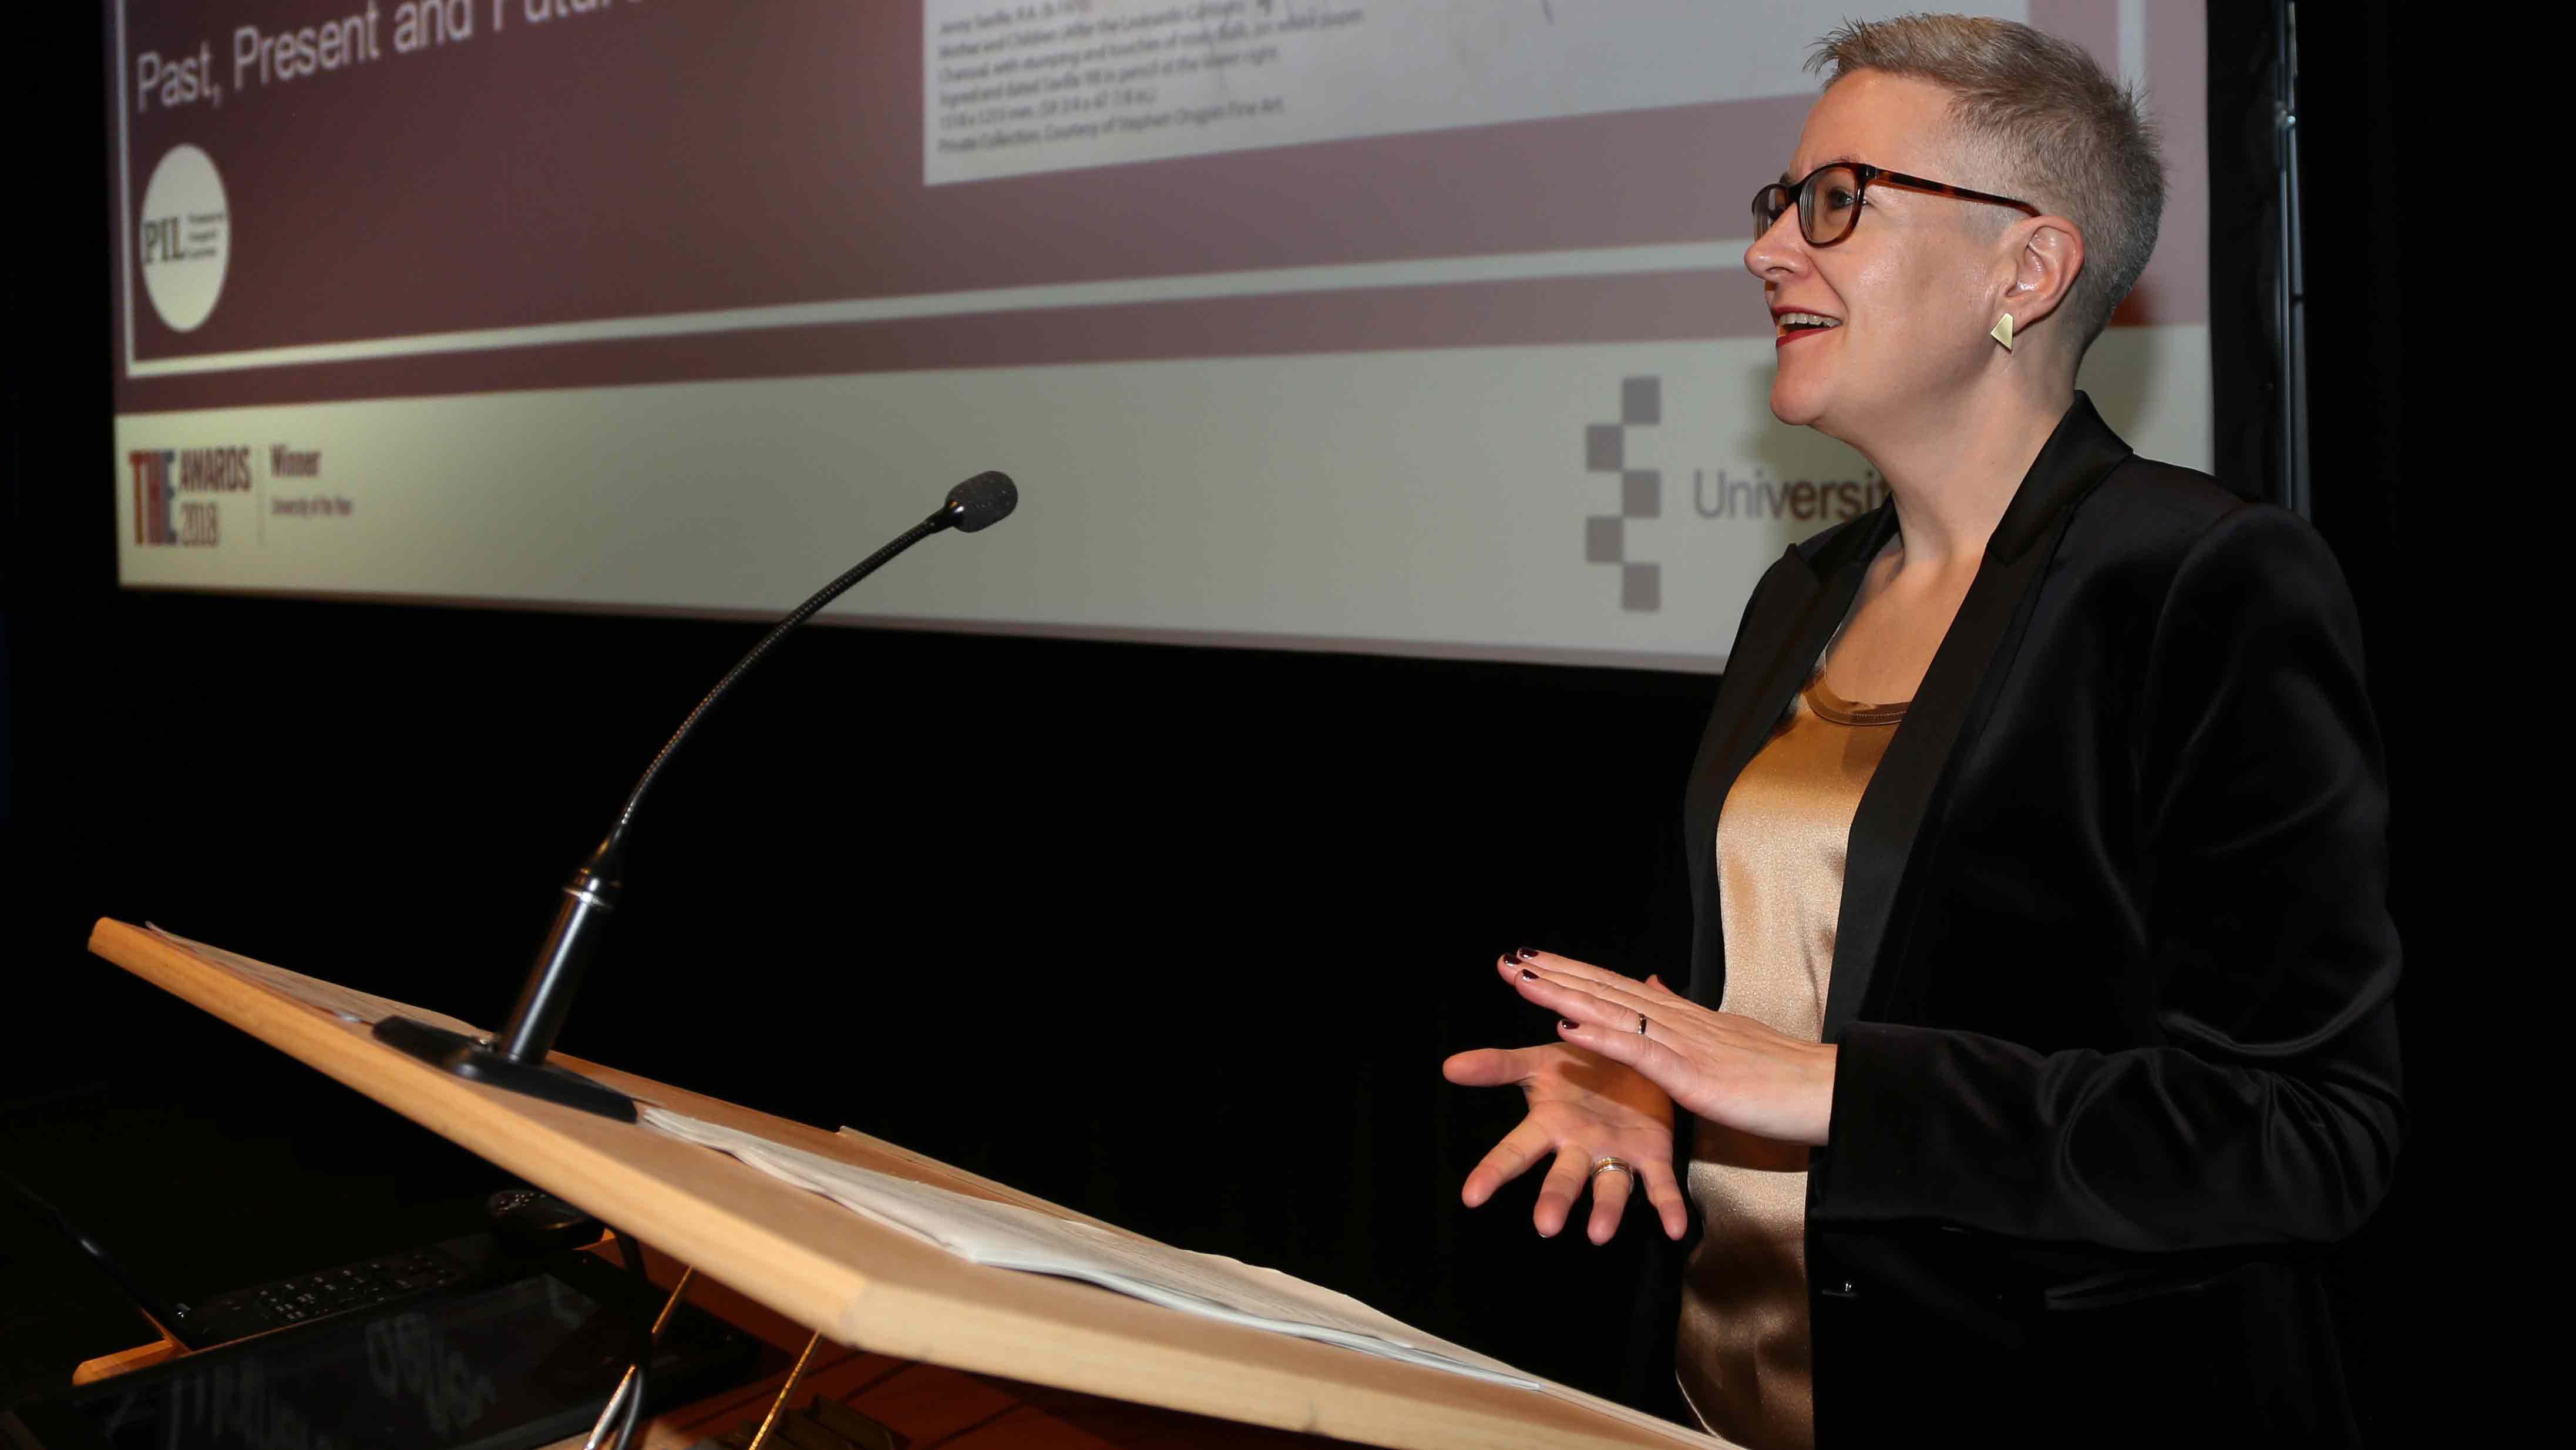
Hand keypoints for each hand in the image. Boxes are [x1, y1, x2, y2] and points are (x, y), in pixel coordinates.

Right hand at [1441, 1036, 1687, 1244]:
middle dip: (1554, 1200)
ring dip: (1606, 1211)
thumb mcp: (1539, 1060)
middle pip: (1563, 1177)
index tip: (1471, 1196)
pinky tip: (1676, 1230)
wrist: (1633, 1057)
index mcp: (1550, 1124)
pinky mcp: (1652, 1157)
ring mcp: (1616, 1155)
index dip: (1494, 1172)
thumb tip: (1448, 1066)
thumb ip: (1497, 1066)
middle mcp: (1580, 1148)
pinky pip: (1659, 1185)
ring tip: (1599, 1233)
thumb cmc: (1581, 1065)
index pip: (1515, 1151)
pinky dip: (1668, 1208)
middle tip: (1545, 1226)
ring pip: (1609, 1187)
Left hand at [1502, 949, 1837, 1147]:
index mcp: (1683, 1018)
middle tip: (1506, 960)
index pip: (1617, 988)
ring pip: (1614, 1014)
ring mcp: (1685, 1047)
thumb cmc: (1781, 1075)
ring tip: (1522, 981)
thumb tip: (1651, 984)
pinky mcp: (1695, 1078)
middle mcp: (1678, 1022)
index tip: (1532, 959)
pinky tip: (1568, 1032)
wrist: (1830, 1090)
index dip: (1572, 973)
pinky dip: (1602, 1041)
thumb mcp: (1725, 1037)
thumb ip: (1683, 1013)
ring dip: (1564, 996)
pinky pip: (1640, 1056)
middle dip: (1553, 975)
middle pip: (1604, 991)